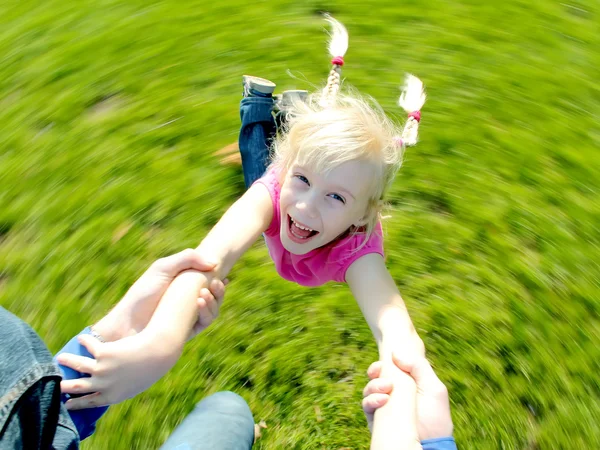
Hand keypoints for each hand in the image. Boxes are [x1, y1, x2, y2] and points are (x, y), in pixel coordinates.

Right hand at [56, 331, 179, 408]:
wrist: (157, 353)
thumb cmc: (151, 369)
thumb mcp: (135, 385)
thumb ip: (120, 388)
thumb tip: (110, 389)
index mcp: (112, 397)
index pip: (88, 402)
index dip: (76, 403)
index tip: (66, 404)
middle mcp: (103, 385)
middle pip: (76, 387)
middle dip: (63, 386)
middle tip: (56, 384)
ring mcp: (101, 369)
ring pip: (77, 365)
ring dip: (67, 361)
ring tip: (60, 358)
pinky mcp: (103, 353)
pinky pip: (90, 346)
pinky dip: (85, 341)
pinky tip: (81, 338)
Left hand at [93, 248, 224, 340]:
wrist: (127, 324)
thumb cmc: (142, 294)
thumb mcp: (163, 268)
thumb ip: (188, 258)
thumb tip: (214, 263)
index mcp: (184, 288)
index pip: (208, 283)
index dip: (219, 280)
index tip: (226, 276)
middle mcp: (189, 304)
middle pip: (215, 298)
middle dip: (220, 291)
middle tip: (217, 283)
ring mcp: (189, 319)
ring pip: (213, 311)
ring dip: (214, 302)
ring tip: (204, 293)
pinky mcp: (188, 333)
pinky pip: (205, 323)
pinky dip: (207, 313)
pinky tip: (200, 302)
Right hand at [362, 353, 452, 439]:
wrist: (432, 444)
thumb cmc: (436, 417)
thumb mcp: (433, 387)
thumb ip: (418, 366)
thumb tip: (395, 354)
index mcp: (404, 385)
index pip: (387, 370)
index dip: (381, 365)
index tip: (382, 363)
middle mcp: (391, 395)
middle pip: (375, 378)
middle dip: (374, 371)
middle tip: (381, 373)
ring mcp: (383, 408)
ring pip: (368, 391)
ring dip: (373, 386)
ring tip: (386, 389)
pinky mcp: (377, 421)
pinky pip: (367, 407)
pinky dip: (371, 401)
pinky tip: (382, 400)